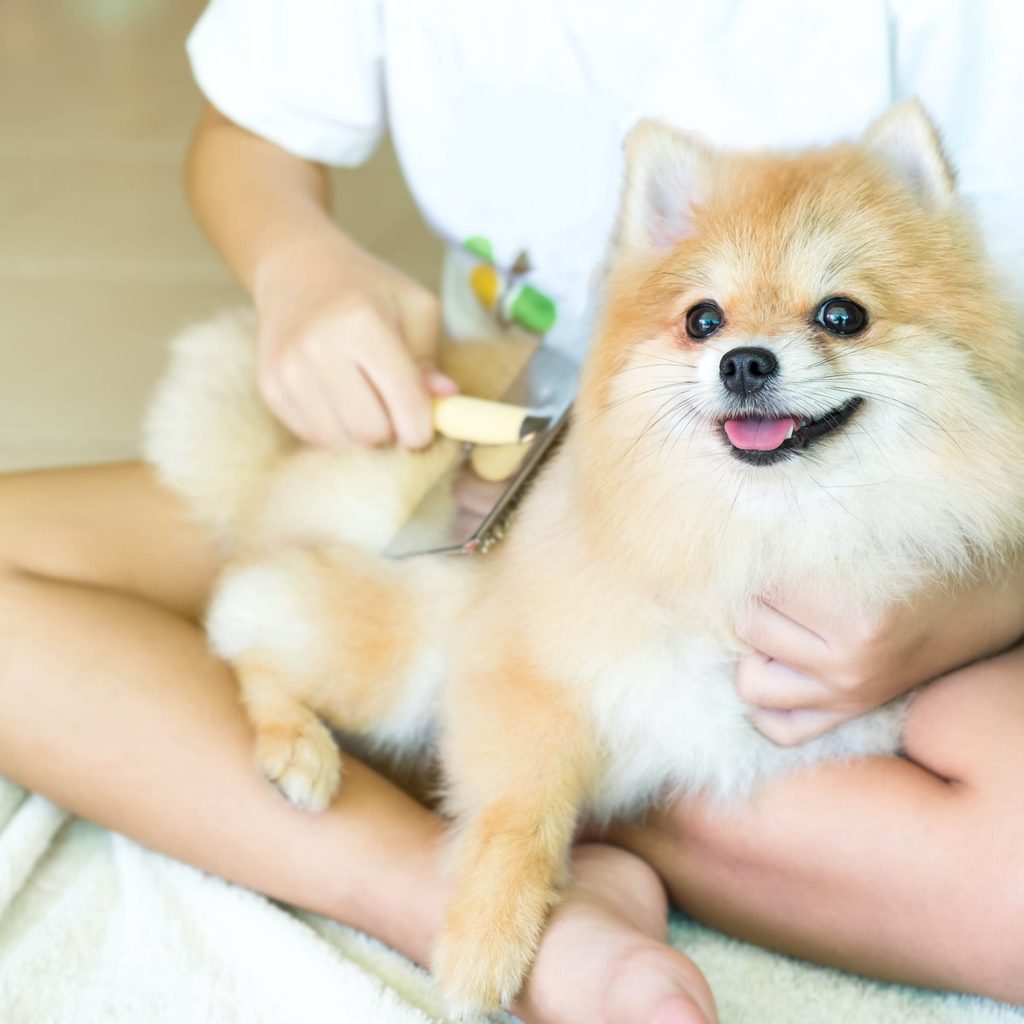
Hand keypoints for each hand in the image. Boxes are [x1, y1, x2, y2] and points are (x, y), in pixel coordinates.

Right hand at [254, 233, 455, 448]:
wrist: (298, 269)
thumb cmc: (368, 291)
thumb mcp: (414, 309)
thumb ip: (430, 360)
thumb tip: (445, 400)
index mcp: (362, 323)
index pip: (404, 403)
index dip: (422, 428)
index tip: (424, 426)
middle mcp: (318, 348)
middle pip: (371, 433)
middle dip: (391, 433)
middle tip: (394, 411)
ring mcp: (288, 371)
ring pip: (341, 444)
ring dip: (363, 437)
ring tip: (367, 404)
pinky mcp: (270, 389)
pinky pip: (314, 438)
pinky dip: (336, 431)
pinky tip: (341, 402)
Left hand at [735, 562, 1023, 745]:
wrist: (983, 602)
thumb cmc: (923, 559)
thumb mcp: (870, 541)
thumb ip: (810, 545)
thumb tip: (744, 548)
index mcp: (857, 621)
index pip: (764, 586)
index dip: (769, 562)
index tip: (788, 553)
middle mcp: (849, 669)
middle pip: (749, 627)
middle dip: (757, 600)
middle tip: (784, 584)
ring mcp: (847, 699)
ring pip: (750, 682)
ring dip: (755, 650)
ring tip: (779, 624)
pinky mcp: (848, 714)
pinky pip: (782, 728)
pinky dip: (766, 704)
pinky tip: (776, 668)